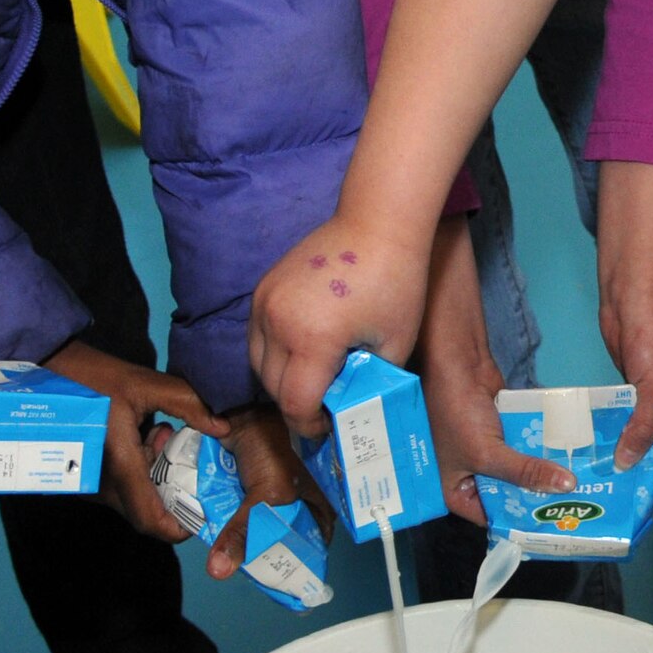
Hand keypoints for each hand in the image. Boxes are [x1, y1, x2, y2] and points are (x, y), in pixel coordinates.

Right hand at [47, 339, 229, 541]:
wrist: (48, 371)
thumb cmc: (94, 377)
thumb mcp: (145, 383)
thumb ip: (187, 404)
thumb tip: (222, 427)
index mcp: (119, 466)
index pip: (150, 519)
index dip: (178, 528)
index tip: (200, 515)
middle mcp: (101, 484)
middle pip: (145, 510)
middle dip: (170, 489)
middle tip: (175, 449)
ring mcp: (88, 484)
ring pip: (132, 499)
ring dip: (153, 476)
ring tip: (156, 432)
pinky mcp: (82, 476)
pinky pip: (118, 487)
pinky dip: (137, 471)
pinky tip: (139, 437)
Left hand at [202, 405, 336, 579]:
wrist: (243, 407)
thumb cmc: (275, 444)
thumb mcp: (269, 493)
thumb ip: (247, 531)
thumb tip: (218, 570)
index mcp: (321, 505)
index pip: (314, 547)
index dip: (296, 566)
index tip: (274, 582)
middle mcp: (300, 503)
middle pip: (282, 542)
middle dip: (262, 554)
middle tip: (244, 570)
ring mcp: (273, 496)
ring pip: (257, 528)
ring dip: (243, 538)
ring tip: (228, 555)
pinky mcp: (250, 488)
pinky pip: (240, 513)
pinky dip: (229, 521)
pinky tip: (219, 533)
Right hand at [249, 216, 428, 438]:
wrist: (378, 222)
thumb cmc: (396, 282)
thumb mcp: (393, 345)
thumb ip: (368, 383)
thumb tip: (353, 413)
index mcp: (313, 338)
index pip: (295, 403)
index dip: (310, 425)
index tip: (327, 429)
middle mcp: (278, 321)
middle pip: (273, 387)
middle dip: (297, 405)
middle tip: (324, 409)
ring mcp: (265, 302)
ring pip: (258, 363)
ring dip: (280, 380)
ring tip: (312, 380)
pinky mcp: (263, 288)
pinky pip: (257, 336)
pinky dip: (273, 352)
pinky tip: (301, 351)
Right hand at [418, 217, 572, 523]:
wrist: (454, 361)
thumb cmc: (456, 415)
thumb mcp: (488, 452)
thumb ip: (526, 473)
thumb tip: (568, 487)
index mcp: (454, 490)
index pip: (492, 517)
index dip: (521, 523)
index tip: (555, 529)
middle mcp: (470, 474)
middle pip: (509, 494)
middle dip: (538, 497)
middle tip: (575, 508)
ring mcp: (487, 450)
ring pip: (521, 469)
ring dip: (544, 472)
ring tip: (580, 486)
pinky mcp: (501, 430)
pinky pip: (525, 447)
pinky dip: (542, 449)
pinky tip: (570, 456)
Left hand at [596, 162, 652, 470]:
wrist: (632, 294)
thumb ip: (643, 429)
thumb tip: (628, 464)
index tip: (630, 481)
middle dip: (641, 457)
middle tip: (611, 479)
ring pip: (645, 431)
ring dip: (626, 443)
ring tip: (600, 465)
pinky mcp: (639, 385)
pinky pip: (630, 416)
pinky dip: (618, 426)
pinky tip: (598, 441)